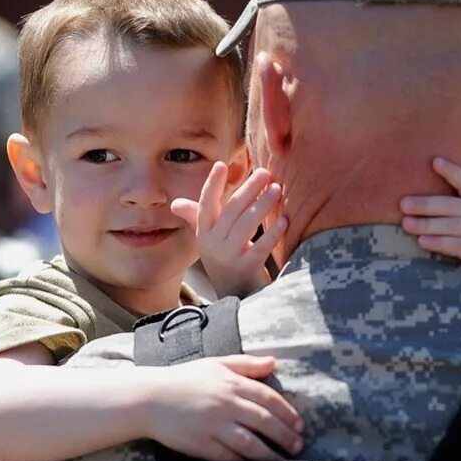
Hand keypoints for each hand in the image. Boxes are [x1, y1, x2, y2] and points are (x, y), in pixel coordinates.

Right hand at [144, 354, 303, 460]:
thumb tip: (273, 362)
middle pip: (264, 422)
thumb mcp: (217, 363)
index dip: (287, 413)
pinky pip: (229, 456)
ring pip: (250, 443)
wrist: (149, 397)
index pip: (269, 399)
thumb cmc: (185, 378)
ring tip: (283, 460)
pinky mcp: (201, 444)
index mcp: (232, 383)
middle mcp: (226, 404)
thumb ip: (247, 364)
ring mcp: (214, 426)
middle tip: (298, 445)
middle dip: (285, 436)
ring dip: (270, 454)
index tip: (300, 425)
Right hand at [172, 163, 286, 296]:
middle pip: (231, 210)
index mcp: (204, 232)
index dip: (212, 185)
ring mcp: (228, 257)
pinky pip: (260, 247)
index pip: (206, 204)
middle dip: (248, 189)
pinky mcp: (245, 269)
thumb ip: (196, 218)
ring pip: (245, 225)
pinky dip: (273, 233)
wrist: (236, 295)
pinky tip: (284, 220)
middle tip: (265, 172)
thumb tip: (175, 203)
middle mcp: (212, 244)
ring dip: (262, 205)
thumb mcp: (210, 239)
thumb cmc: (225, 259)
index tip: (221, 164)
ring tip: (277, 189)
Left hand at [400, 157, 460, 286]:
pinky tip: (424, 243)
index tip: (434, 161)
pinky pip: (460, 247)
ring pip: (454, 227)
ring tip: (406, 224)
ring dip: (429, 225)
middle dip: (428, 204)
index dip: (453, 172)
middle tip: (403, 203)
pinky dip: (442, 244)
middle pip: (455, 206)